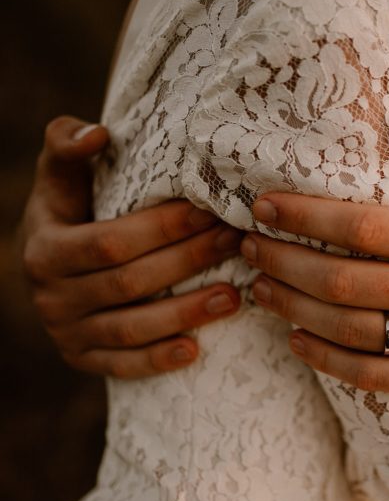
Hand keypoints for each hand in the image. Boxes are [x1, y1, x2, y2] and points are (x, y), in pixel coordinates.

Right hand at [21, 116, 242, 378]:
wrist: (42, 264)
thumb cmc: (65, 209)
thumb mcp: (58, 176)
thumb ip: (67, 144)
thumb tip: (96, 134)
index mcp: (45, 249)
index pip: (110, 242)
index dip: (163, 228)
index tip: (209, 211)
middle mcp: (51, 296)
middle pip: (129, 283)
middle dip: (187, 262)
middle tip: (234, 242)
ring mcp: (65, 333)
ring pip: (131, 329)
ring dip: (185, 314)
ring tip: (233, 295)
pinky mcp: (81, 359)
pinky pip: (123, 366)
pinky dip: (158, 360)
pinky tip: (195, 350)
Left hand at [240, 113, 388, 400]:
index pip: (365, 228)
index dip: (306, 216)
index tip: (263, 207)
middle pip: (344, 280)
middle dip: (284, 261)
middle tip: (245, 248)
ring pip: (350, 328)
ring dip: (293, 307)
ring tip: (258, 288)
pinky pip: (371, 375)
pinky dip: (325, 358)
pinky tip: (295, 338)